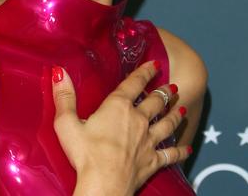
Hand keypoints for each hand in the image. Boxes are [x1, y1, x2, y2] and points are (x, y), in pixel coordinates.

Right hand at [52, 61, 190, 195]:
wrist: (104, 185)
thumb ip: (64, 97)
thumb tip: (59, 72)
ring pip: (167, 124)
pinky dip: (180, 150)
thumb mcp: (66, 123)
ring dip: (175, 114)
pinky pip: (171, 154)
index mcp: (118, 107)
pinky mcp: (152, 161)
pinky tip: (188, 147)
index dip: (145, 71)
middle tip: (172, 86)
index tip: (154, 64)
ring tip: (182, 107)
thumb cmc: (84, 154)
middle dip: (165, 92)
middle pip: (156, 102)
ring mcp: (148, 141)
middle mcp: (138, 120)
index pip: (135, 83)